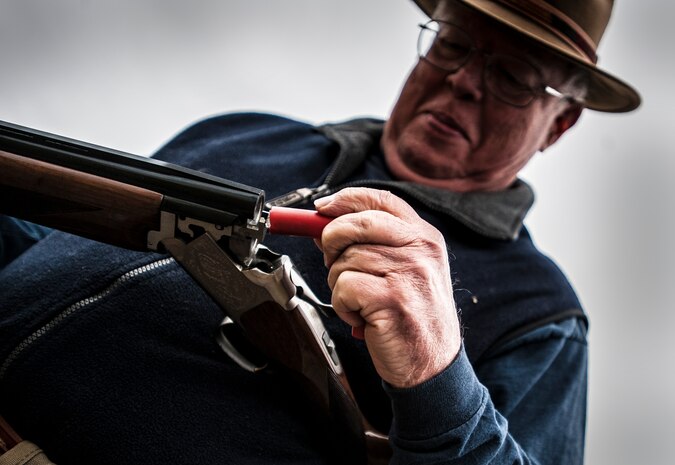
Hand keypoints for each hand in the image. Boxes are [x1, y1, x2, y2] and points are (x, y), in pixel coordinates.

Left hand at [314, 188, 460, 387]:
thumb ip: (370, 244)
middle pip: (355, 223)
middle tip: (336, 263)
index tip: (323, 207)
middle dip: (332, 241)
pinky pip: (344, 287)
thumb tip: (324, 226)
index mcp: (424, 237)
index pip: (380, 199)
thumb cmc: (414, 316)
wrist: (433, 364)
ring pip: (344, 260)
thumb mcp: (402, 270)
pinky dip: (343, 306)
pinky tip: (362, 316)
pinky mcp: (391, 298)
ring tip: (363, 302)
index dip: (345, 199)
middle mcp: (419, 249)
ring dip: (341, 284)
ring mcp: (407, 272)